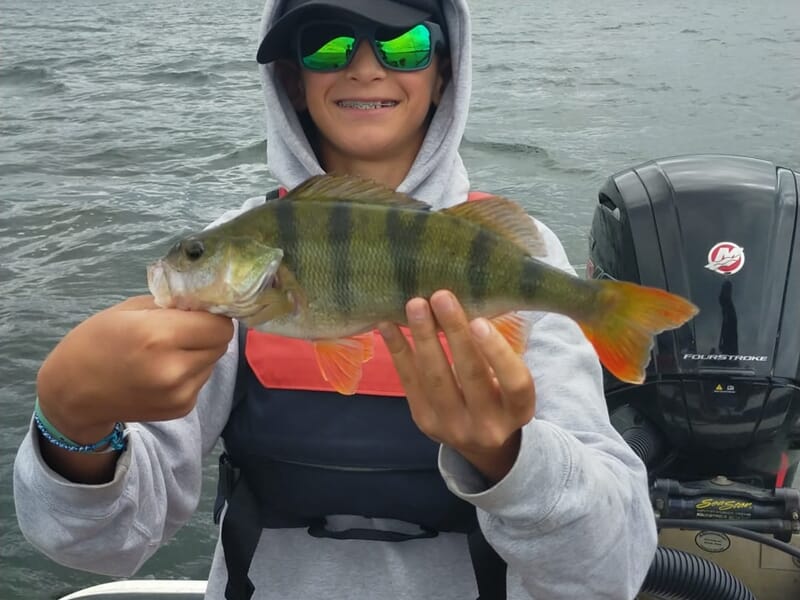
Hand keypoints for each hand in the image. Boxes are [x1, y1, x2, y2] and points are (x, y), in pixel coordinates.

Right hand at [36, 295, 232, 481]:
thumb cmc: (97, 341)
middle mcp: (174, 368)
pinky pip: (202, 379)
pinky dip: (191, 371)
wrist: (74, 393)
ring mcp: (180, 393)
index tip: (201, 310)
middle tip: (184, 328)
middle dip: (208, 332)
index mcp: (159, 336)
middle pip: (221, 343)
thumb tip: (208, 301)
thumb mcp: (131, 310)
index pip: (220, 324)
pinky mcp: (182, 408)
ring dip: (200, 352)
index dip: (213, 314)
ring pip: (213, 361)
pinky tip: (164, 370)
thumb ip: (174, 304)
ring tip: (168, 351)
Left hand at [378, 290, 535, 483]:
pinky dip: (398, 351)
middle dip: (454, 332)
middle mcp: (488, 424)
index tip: (479, 321)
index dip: (497, 353)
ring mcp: (453, 427)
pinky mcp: (425, 422)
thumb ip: (497, 353)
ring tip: (415, 305)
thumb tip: (471, 298)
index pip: (515, 383)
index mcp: (519, 410)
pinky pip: (409, 383)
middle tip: (441, 296)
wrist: (482, 444)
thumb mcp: (512, 382)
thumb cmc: (500, 396)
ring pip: (436, 379)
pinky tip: (388, 325)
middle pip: (471, 375)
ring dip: (423, 338)